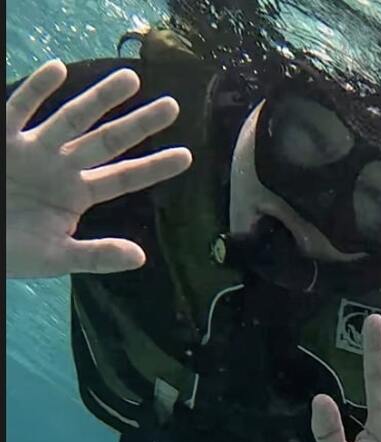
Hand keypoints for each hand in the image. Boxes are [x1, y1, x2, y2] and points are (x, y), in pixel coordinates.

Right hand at [6, 60, 191, 277]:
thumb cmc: (9, 248)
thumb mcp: (56, 257)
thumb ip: (96, 255)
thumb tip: (140, 257)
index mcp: (77, 194)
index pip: (124, 177)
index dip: (154, 167)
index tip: (187, 156)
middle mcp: (61, 167)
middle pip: (107, 141)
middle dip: (139, 124)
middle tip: (173, 106)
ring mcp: (32, 149)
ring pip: (71, 118)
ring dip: (100, 99)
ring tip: (131, 79)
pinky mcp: (1, 139)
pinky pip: (19, 109)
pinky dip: (35, 90)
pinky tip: (57, 69)